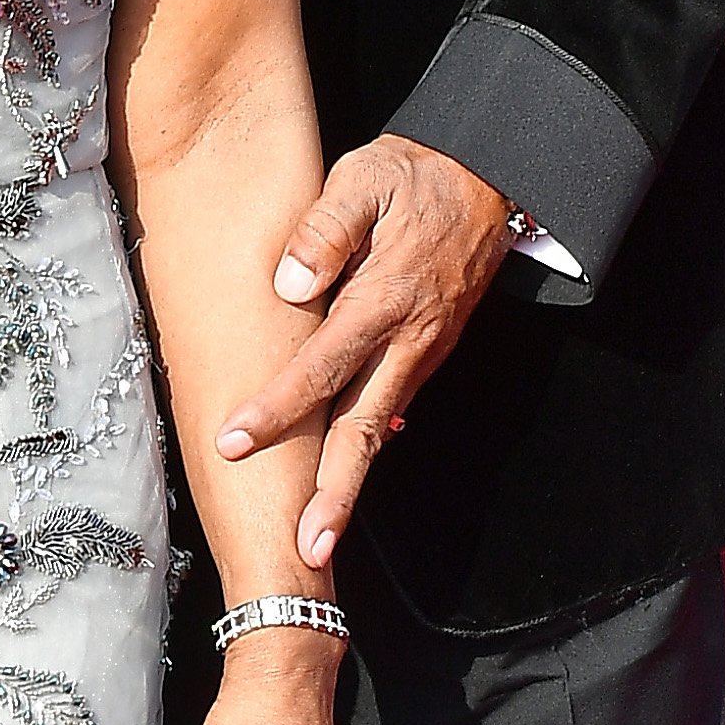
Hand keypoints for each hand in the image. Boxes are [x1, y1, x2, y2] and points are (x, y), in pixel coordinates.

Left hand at [218, 135, 521, 572]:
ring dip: (349, 484)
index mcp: (384, 299)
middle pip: (363, 428)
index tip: (234, 442)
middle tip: (307, 550)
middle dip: (335, 493)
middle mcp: (408, 339)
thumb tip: (290, 283)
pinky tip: (338, 485)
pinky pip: (389, 408)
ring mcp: (422, 352)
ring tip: (319, 538)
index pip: (320, 366)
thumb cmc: (414, 175)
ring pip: (379, 428)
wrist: (490, 177)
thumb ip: (326, 228)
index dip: (276, 408)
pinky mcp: (425, 353)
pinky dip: (364, 450)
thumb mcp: (364, 178)